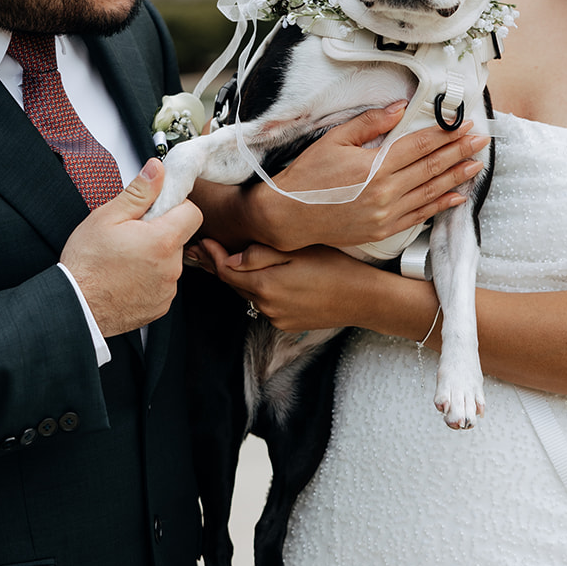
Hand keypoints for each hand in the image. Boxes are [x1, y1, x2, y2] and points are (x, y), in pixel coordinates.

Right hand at [61, 159, 201, 337]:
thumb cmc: (87, 264)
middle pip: (179, 237)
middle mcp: (171, 267)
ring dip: (154, 256)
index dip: (176, 206)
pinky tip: (126, 277)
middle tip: (131, 235)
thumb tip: (157, 169)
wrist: (76, 306)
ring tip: (125, 258)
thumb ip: (139, 192)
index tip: (157, 209)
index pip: (193, 213)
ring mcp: (167, 289)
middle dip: (160, 231)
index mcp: (162, 240)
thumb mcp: (107, 217)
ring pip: (170, 261)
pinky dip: (149, 278)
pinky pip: (163, 283)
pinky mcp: (160, 305)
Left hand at [193, 237, 373, 335]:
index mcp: (265, 285)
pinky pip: (264, 305)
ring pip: (249, 294)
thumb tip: (230, 258)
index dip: (212, 255)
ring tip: (231, 259)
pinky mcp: (286, 325)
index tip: (202, 241)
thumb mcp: (297, 251)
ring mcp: (276, 318)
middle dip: (221, 265)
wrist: (364, 299)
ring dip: (241, 278)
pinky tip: (264, 277)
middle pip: (234, 283)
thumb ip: (260, 255)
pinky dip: (259, 291)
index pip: (226, 270)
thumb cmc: (335, 267)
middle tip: (206, 248)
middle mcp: (266, 306)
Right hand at [247, 102, 488, 251]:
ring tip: (476, 165)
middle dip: (459, 152)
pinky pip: (419, 216)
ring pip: (430, 192)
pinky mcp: (383, 230)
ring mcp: (386, 214)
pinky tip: (456, 197)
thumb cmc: (308, 176)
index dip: (445, 135)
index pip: (420, 146)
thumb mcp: (334, 140)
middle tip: (481, 140)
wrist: (289, 216)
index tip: (464, 125)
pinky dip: (440, 206)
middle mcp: (385, 192)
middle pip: (431, 167)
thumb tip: (400, 108)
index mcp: (375, 166)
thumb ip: (370, 123)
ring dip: (456, 177)